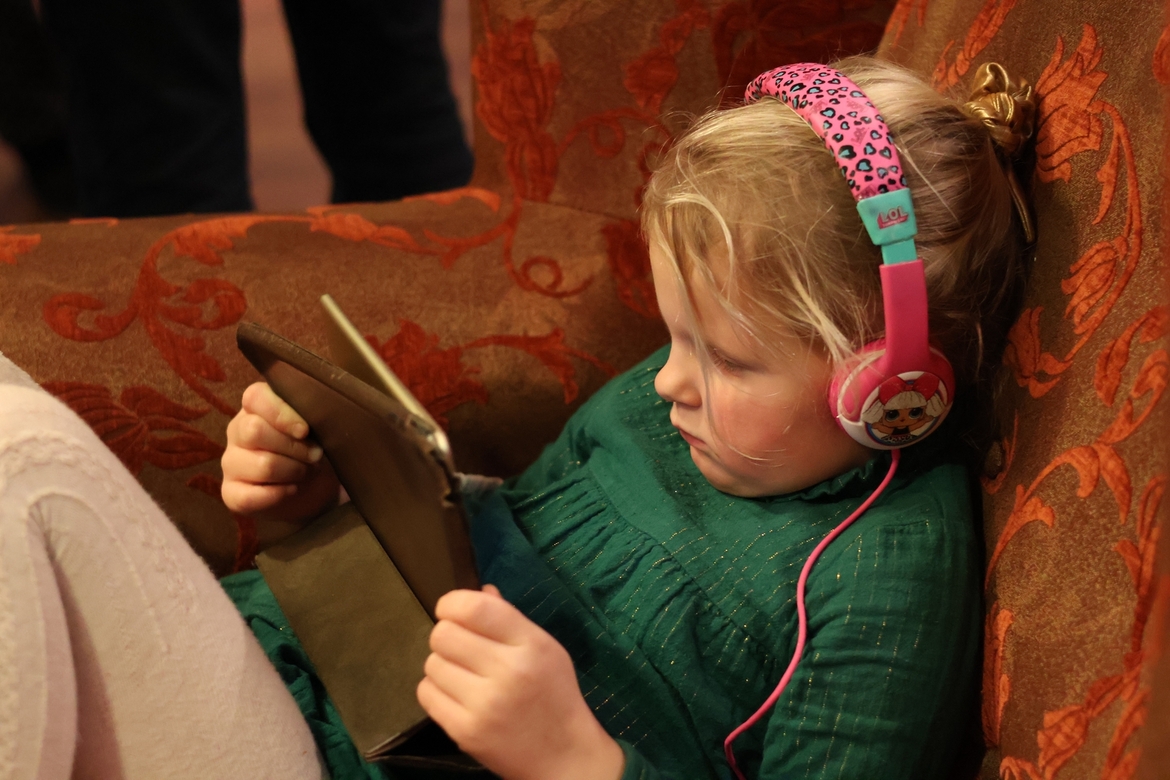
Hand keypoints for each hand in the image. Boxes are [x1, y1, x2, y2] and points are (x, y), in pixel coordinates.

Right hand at [221, 382, 340, 540]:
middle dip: (294, 447)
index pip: (255, 397)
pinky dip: (278, 495)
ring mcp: (231, 462)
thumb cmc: (313, 448)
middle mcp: (237, 431)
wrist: (313, 489)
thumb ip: (311, 416)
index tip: (305, 431)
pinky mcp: (231, 492)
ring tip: (306, 472)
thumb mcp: (317, 428)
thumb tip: (306, 427)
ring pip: (261, 465)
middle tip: (315, 455)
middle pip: (254, 430)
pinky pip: (249, 497)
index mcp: (256, 407)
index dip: (281, 414)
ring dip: (293, 471)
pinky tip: (291, 490)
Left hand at [418, 586, 624, 779]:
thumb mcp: (546, 649)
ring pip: (432, 663)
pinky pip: (426, 693)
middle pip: (443, 634)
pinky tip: (457, 695)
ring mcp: (484, 705)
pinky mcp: (465, 732)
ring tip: (465, 676)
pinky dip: (436, 690)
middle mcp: (507, 672)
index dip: (452, 603)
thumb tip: (480, 591)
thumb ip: (510, 618)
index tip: (452, 610)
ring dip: (443, 665)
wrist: (563, 756)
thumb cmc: (554, 694)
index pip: (474, 608)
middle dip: (447, 636)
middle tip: (463, 648)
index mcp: (531, 645)